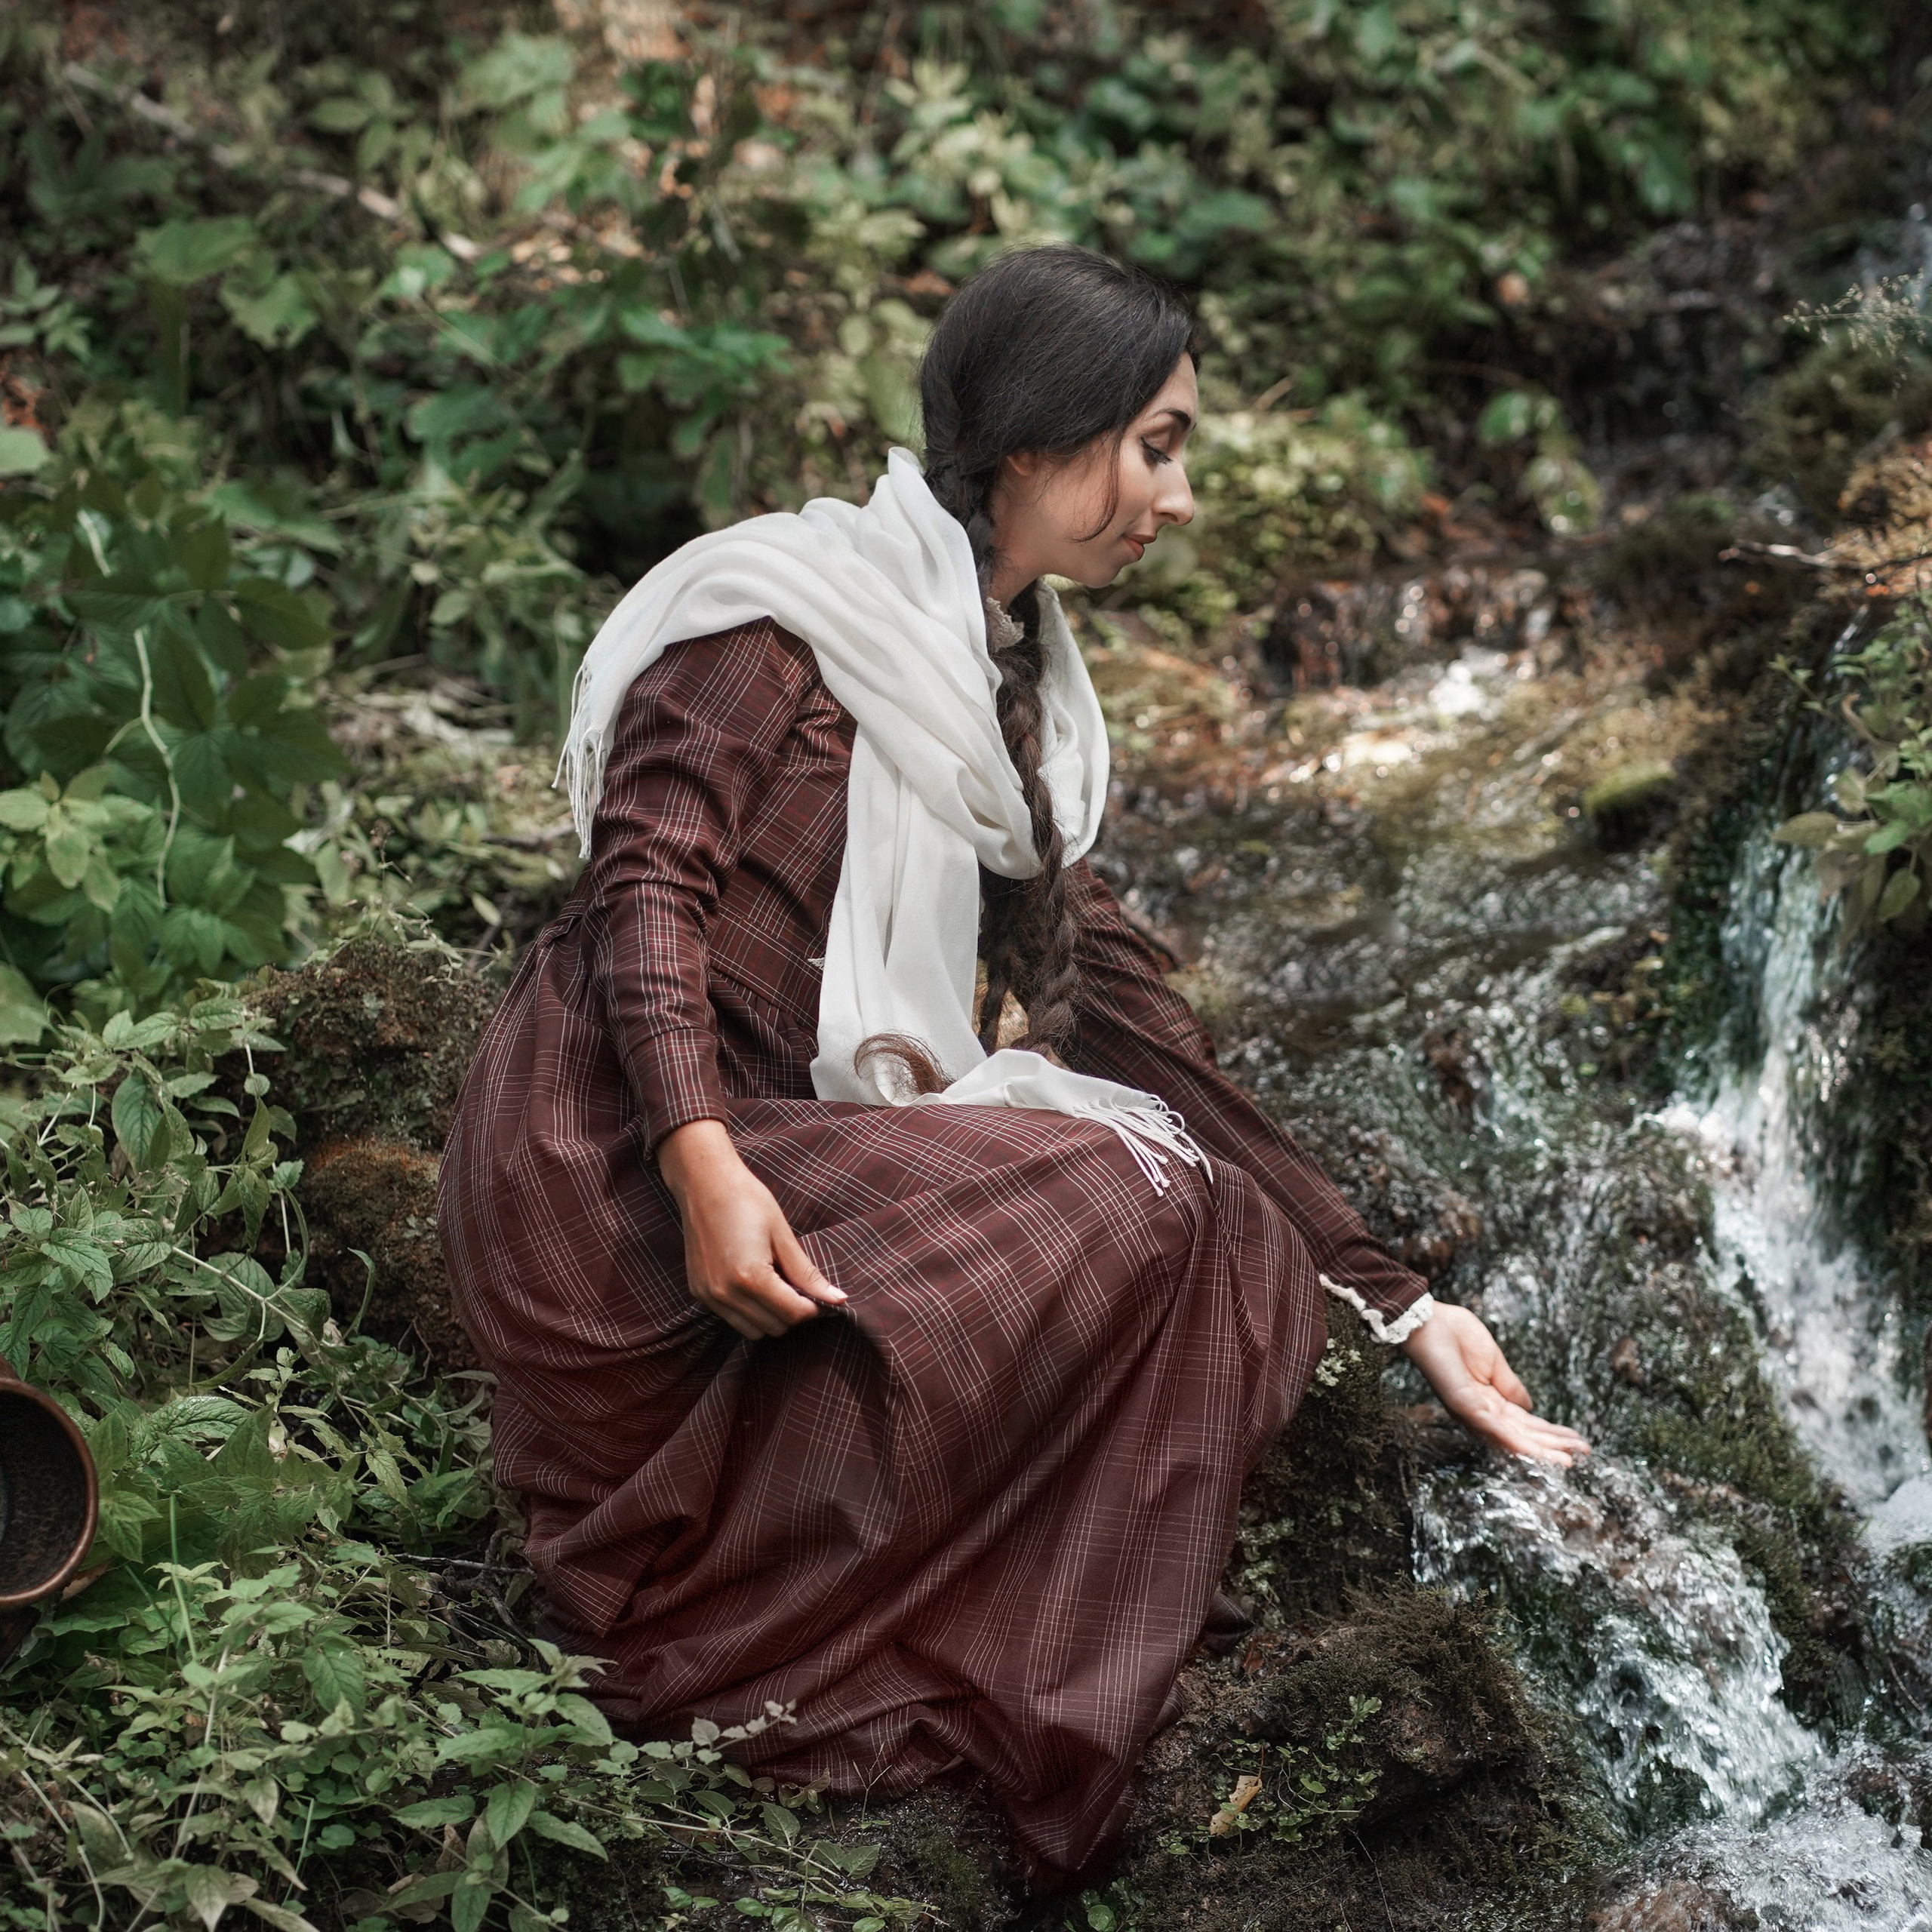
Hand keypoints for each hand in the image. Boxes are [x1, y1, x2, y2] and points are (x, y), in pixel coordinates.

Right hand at [657, 1120, 845, 1339]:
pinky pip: (732, 1318)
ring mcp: (710, 1295)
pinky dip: (749, 1311)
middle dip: (793, 1312)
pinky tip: (754, 1283)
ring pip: (753, 1330)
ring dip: (770, 1316)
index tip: (818, 1294)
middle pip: (775, 1327)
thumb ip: (807, 1274)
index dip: (813, 1308)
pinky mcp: (699, 1292)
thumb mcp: (783, 1235)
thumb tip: (839, 1299)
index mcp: (751, 1278)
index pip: (793, 1314)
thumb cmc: (748, 1200)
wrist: (704, 1183)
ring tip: (776, 1285)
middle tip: (798, 1286)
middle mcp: (726, 1293)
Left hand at [1400, 1302, 1590, 1467]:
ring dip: (1543, 1451)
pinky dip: (1520, 1443)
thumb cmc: (1455, 1335)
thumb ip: (1511, 1386)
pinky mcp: (1465, 1407)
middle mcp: (1481, 1412)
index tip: (1577, 1440)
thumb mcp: (1494, 1362)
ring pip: (1514, 1439)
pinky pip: (1496, 1430)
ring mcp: (1473, 1412)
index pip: (1525, 1423)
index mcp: (1489, 1400)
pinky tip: (1541, 1453)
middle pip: (1524, 1435)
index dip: (1551, 1433)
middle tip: (1584, 1453)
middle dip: (1554, 1446)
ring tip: (1569, 1461)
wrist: (1429, 1321)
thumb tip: (1531, 1407)